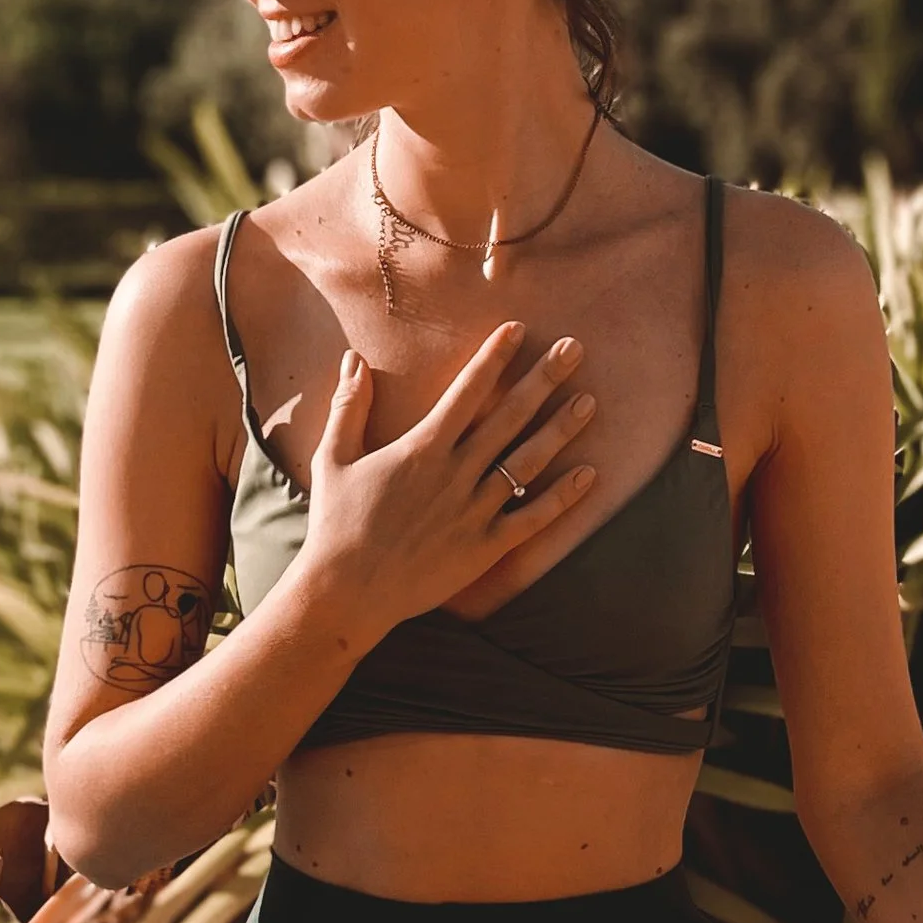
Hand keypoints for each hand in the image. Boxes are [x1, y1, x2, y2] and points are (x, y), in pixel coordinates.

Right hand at [301, 323, 596, 637]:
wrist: (346, 593)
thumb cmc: (335, 524)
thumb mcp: (334, 458)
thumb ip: (349, 407)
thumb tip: (353, 359)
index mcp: (422, 448)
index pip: (467, 391)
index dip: (495, 357)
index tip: (518, 329)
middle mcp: (455, 474)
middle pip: (510, 417)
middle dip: (544, 380)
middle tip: (575, 349)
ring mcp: (474, 511)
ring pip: (528, 463)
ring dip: (560, 430)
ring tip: (589, 401)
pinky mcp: (484, 547)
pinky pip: (532, 518)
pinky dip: (562, 497)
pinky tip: (588, 474)